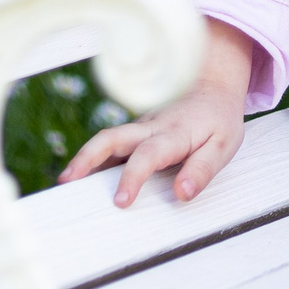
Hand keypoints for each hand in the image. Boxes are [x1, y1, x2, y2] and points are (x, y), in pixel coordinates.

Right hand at [57, 17, 257, 206]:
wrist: (213, 87)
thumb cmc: (218, 120)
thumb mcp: (223, 146)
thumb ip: (202, 170)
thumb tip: (182, 194)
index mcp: (173, 134)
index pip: (147, 155)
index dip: (132, 177)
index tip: (120, 201)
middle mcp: (150, 128)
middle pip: (111, 138)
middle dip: (87, 159)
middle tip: (67, 182)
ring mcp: (139, 128)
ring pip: (106, 139)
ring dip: (84, 159)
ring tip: (65, 182)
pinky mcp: (135, 131)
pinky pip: (112, 144)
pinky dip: (95, 159)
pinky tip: (83, 178)